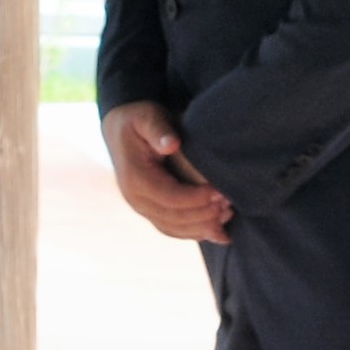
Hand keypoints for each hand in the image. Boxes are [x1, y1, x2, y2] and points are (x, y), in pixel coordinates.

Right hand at [103, 103, 231, 241]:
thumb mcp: (147, 117)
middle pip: (173, 218)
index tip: (220, 191)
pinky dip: (194, 232)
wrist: (120, 131)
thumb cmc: (139, 121)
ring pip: (174, 228)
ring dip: (202, 227)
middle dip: (204, 214)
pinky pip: (172, 229)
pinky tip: (216, 231)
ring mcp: (141, 208)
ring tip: (227, 214)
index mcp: (135, 178)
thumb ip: (158, 129)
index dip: (196, 198)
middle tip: (229, 203)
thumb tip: (171, 144)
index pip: (169, 197)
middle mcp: (135, 199)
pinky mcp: (149, 211)